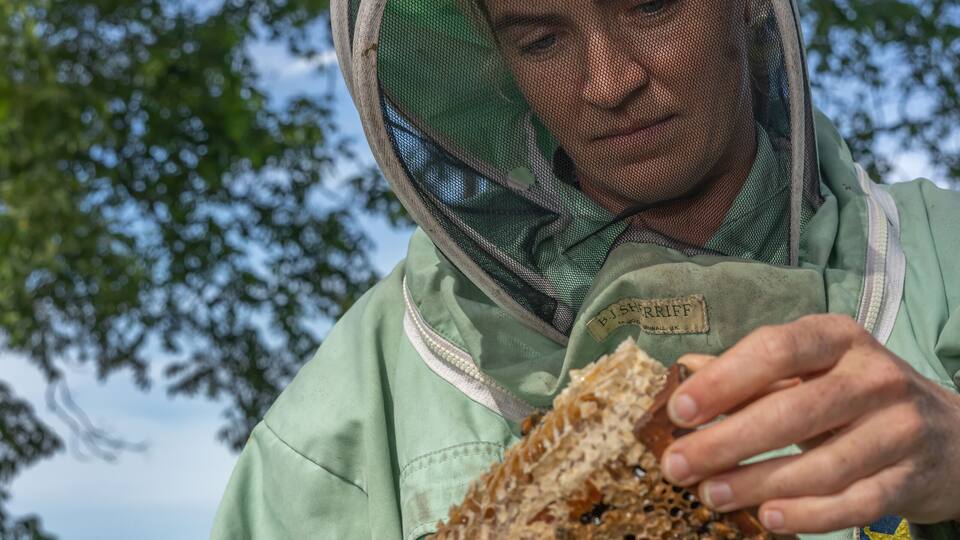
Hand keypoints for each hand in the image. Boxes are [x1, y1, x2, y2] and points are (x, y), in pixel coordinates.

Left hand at [657, 314, 959, 533]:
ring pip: (823, 463)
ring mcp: (899, 428)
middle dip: (727, 441)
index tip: (679, 411)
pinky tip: (769, 518)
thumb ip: (751, 372)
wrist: (949, 434)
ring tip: (711, 494)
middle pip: (793, 411)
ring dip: (759, 482)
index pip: (775, 349)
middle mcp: (873, 376)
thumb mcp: (810, 371)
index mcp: (837, 339)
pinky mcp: (913, 477)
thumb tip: (685, 369)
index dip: (723, 381)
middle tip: (678, 464)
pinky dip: (810, 514)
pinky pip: (857, 502)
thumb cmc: (855, 397)